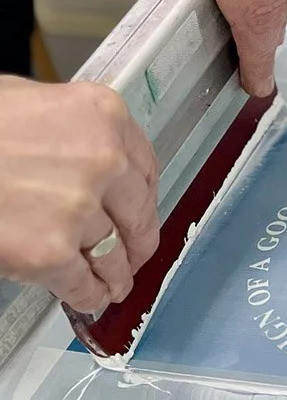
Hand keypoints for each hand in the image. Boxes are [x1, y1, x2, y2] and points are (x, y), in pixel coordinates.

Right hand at [0, 79, 158, 313]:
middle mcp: (102, 160)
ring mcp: (78, 208)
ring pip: (114, 255)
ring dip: (115, 275)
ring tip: (113, 284)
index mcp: (102, 116)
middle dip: (136, 242)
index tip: (142, 212)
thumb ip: (73, 131)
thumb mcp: (29, 103)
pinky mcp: (50, 252)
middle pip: (137, 215)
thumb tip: (91, 160)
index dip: (144, 198)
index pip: (145, 166)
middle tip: (133, 256)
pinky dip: (87, 296)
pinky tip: (87, 297)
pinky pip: (83, 283)